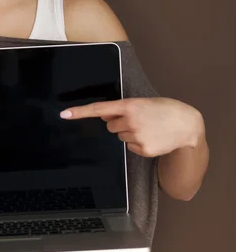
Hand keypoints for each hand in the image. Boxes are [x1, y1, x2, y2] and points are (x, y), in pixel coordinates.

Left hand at [60, 97, 203, 157]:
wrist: (187, 125)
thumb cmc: (164, 110)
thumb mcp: (143, 102)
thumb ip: (122, 109)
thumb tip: (105, 118)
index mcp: (129, 105)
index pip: (99, 109)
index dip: (80, 112)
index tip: (64, 114)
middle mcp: (130, 121)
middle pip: (110, 125)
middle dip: (120, 123)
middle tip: (138, 119)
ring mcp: (136, 136)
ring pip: (120, 136)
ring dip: (129, 132)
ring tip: (148, 127)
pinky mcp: (142, 149)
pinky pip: (130, 146)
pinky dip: (138, 143)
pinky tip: (151, 137)